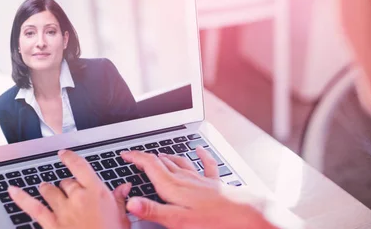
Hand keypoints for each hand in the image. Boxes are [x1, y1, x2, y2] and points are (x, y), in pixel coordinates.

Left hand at [8, 150, 130, 228]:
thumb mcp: (122, 218)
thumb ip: (119, 200)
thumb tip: (124, 188)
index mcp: (96, 192)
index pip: (80, 166)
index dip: (70, 158)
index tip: (64, 154)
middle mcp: (78, 198)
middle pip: (66, 182)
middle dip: (67, 186)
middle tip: (70, 192)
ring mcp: (63, 211)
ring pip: (49, 191)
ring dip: (48, 189)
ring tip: (46, 189)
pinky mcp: (52, 224)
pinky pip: (33, 207)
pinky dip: (21, 198)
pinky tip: (12, 190)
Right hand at [120, 146, 276, 228]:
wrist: (246, 216)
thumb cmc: (214, 220)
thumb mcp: (178, 220)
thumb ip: (153, 210)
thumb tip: (130, 202)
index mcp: (173, 187)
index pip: (150, 166)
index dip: (135, 158)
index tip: (125, 154)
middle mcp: (186, 180)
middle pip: (162, 163)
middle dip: (147, 157)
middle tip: (136, 156)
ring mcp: (201, 180)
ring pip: (180, 163)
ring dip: (167, 157)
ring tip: (159, 154)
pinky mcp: (215, 184)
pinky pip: (206, 165)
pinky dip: (201, 156)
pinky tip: (199, 149)